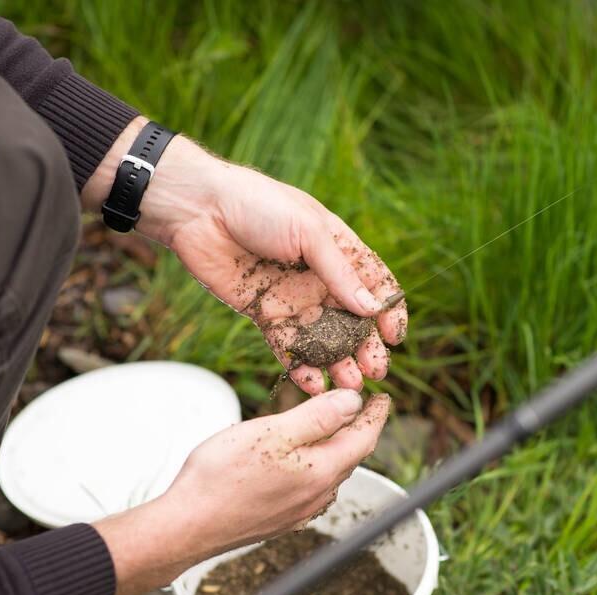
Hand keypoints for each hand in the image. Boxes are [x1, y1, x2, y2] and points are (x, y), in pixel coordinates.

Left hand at [83, 118, 407, 394]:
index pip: (375, 284)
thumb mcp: (309, 232)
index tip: (396, 336)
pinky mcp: (265, 314)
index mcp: (338, 250)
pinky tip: (313, 385)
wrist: (200, 210)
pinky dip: (302, 367)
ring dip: (339, 362)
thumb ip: (340, 273)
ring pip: (324, 338)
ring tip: (349, 386)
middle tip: (376, 371)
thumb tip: (372, 309)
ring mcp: (293, 298)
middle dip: (368, 346)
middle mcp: (320, 277)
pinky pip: (288, 346)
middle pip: (353, 319)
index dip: (389, 310)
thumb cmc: (259, 206)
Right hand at [93, 389, 389, 594]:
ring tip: (333, 429)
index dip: (375, 415)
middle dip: (357, 429)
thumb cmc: (223, 475)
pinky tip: (301, 463)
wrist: (188, 526)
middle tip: (360, 407)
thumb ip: (317, 417)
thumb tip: (353, 401)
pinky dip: (316, 467)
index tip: (381, 397)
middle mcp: (317, 496)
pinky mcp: (280, 520)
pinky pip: (311, 489)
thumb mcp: (273, 433)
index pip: (363, 438)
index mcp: (321, 471)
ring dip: (336, 449)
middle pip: (349, 456)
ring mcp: (299, 512)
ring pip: (330, 474)